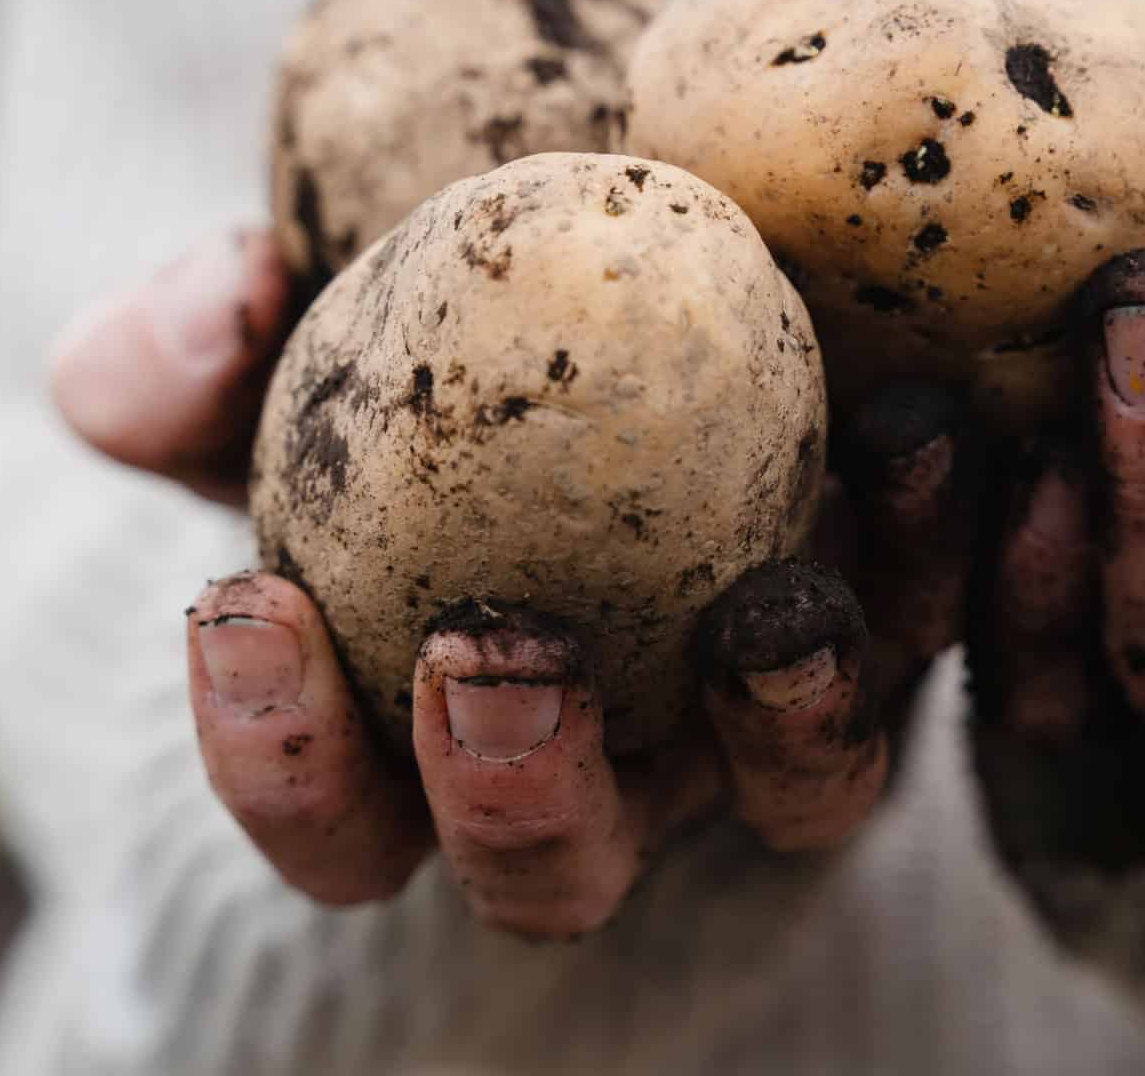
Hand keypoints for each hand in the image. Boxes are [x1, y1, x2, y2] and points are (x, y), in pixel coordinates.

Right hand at [49, 229, 956, 933]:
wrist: (642, 274)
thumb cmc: (429, 344)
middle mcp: (609, 762)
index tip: (245, 605)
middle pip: (554, 869)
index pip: (334, 818)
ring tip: (771, 606)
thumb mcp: (304, 332)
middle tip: (489, 649)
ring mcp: (763, 714)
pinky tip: (927, 432)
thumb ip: (207, 337)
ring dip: (780, 723)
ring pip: (787, 796)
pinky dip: (941, 545)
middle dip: (515, 793)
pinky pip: (940, 623)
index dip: (276, 754)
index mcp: (428, 729)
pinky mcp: (905, 617)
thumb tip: (203, 323)